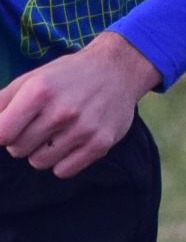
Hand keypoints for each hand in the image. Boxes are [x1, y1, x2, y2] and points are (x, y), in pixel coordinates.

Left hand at [0, 31, 158, 176]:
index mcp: (39, 91)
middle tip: (38, 126)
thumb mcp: (31, 78)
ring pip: (39, 163)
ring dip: (41, 152)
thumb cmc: (68, 75)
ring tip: (55, 134)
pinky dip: (62, 162)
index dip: (2, 133)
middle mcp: (61, 111)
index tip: (10, 128)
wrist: (118, 70)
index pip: (1, 133)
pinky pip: (63, 171)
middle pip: (17, 150)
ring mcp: (82, 129)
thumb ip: (2, 101)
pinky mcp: (99, 144)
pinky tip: (71, 143)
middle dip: (21, 141)